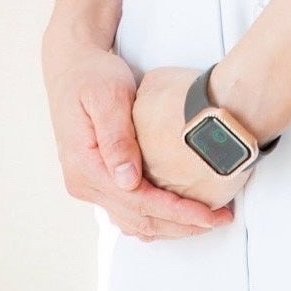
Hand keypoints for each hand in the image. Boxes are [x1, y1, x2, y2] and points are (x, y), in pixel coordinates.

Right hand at [43, 44, 234, 242]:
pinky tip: (178, 212)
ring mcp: (89, 184)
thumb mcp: (107, 96)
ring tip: (206, 219)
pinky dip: (155, 215)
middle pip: (138, 219)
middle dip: (181, 225)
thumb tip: (128, 179)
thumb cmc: (92, 74)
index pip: (138, 202)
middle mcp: (85, 183)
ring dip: (170, 225)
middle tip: (219, 219)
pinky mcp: (98, 179)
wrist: (71, 65)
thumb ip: (116, 136)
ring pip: (134, 221)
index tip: (209, 215)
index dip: (177, 212)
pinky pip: (128, 210)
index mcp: (86, 166)